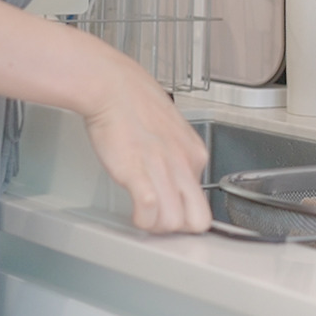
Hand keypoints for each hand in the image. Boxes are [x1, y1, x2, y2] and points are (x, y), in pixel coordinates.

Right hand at [79, 54, 210, 233]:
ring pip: (174, 223)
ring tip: (143, 216)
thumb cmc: (133, 103)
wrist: (111, 86)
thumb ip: (176, 155)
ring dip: (156, 226)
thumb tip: (172, 177)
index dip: (184, 211)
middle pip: (197, 220)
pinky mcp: (138, 172)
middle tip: (159, 221)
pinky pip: (150, 212)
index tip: (168, 209)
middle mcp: (184, 163)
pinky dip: (142, 220)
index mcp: (194, 153)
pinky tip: (134, 213)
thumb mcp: (170, 131)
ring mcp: (163, 169)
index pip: (204, 201)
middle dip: (178, 229)